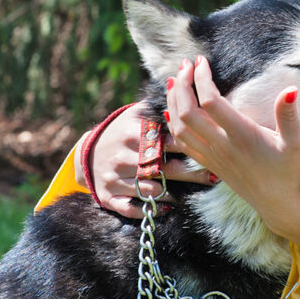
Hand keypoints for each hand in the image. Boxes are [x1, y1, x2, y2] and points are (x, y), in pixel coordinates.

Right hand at [74, 101, 211, 217]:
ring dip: (174, 192)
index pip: (166, 140)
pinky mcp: (108, 196)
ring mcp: (114, 178)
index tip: (211, 147)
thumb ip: (158, 107)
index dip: (190, 144)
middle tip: (214, 175)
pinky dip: (150, 209)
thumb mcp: (134, 115)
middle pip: (163, 168)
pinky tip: (169, 207)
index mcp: (133, 134)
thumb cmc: (121, 132)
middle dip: (191, 173)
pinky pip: (132, 208)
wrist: (86, 154)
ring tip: (197, 192)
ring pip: (150, 190)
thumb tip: (184, 89)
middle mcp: (123, 156)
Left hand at [166, 56, 299, 266]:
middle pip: (187, 112)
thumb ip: (288, 115)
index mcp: (242, 136)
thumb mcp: (296, 143)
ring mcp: (214, 158)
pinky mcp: (212, 166)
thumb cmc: (292, 174)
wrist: (283, 207)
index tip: (202, 61)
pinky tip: (173, 111)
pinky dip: (173, 124)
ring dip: (172, 103)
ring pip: (179, 128)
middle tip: (185, 64)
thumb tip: (291, 89)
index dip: (201, 78)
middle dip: (181, 85)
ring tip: (175, 81)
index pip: (211, 102)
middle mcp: (223, 146)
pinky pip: (183, 144)